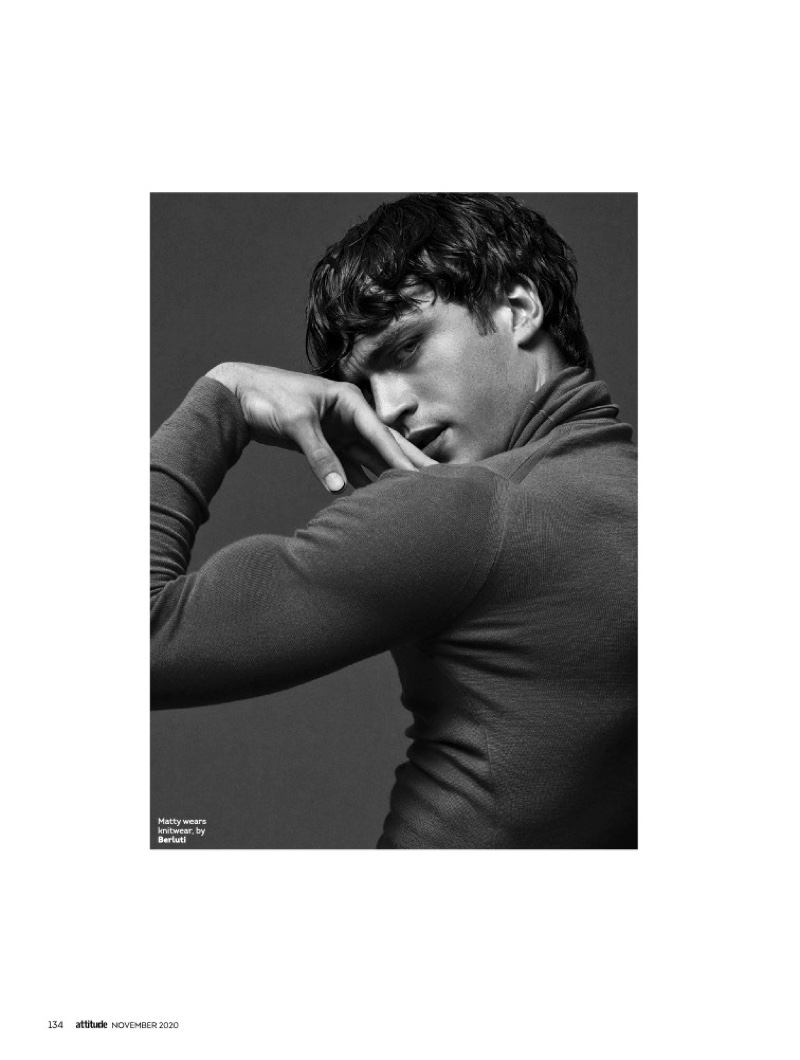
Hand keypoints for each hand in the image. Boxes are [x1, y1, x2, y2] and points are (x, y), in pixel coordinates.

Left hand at [206, 363, 434, 491]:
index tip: (421, 475)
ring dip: (386, 473)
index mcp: (349, 401)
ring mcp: (338, 430)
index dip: (401, 457)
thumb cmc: (268, 398)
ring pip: (368, 456)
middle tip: (437, 480)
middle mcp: (349, 415)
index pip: (380, 434)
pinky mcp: (326, 443)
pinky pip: (349, 464)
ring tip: (411, 492)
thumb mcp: (297, 424)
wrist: (237, 396)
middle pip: (383, 444)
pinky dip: (361, 478)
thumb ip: (320, 456)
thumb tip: (338, 488)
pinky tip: (375, 494)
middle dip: (407, 462)